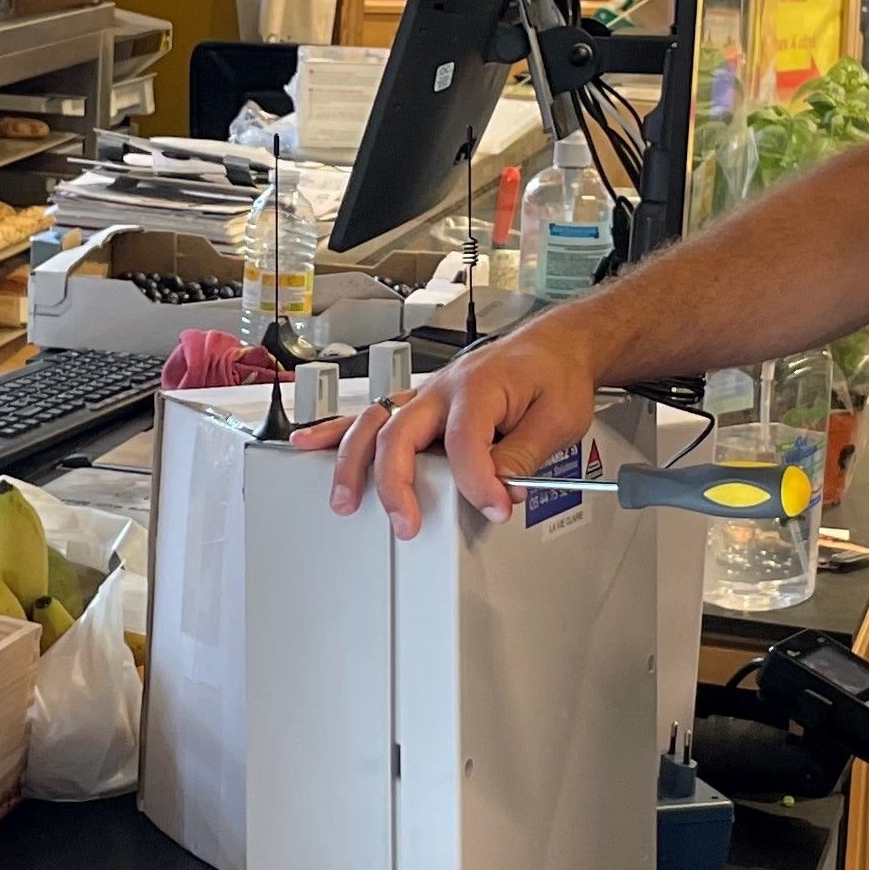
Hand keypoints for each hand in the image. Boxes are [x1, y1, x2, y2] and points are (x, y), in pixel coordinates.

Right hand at [305, 317, 599, 536]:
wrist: (553, 346)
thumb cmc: (553, 375)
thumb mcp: (557, 418)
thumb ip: (524, 456)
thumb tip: (500, 489)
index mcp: (478, 387)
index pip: (465, 443)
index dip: (478, 483)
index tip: (496, 508)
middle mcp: (443, 389)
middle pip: (400, 434)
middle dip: (396, 484)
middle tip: (405, 523)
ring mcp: (425, 395)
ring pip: (373, 424)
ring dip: (353, 464)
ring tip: (345, 499)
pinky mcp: (418, 405)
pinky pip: (370, 417)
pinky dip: (336, 432)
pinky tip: (311, 445)